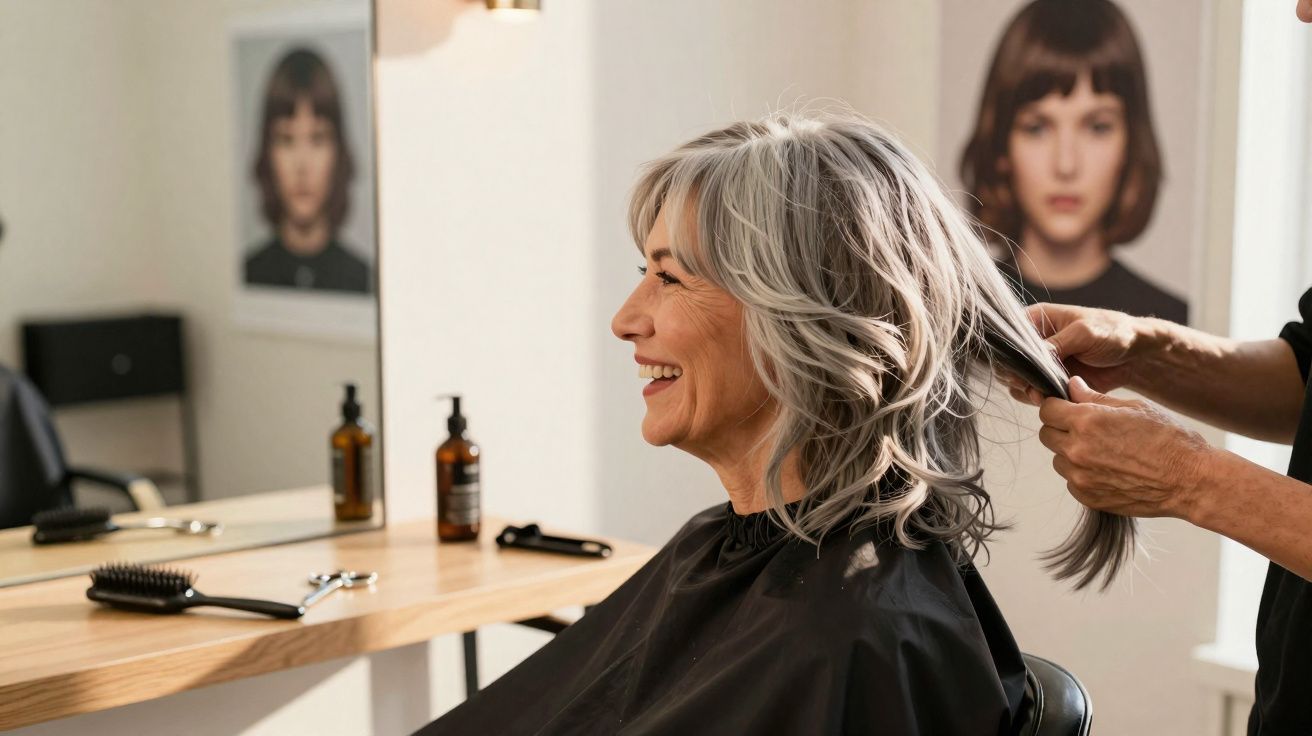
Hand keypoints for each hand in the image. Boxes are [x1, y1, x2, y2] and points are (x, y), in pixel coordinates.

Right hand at [995, 302, 1144, 405]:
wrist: (1135, 355)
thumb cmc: (1112, 332)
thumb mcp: (1085, 332)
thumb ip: (1057, 344)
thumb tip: (1032, 358)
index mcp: (1038, 320)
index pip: (1008, 335)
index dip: (1009, 352)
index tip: (1018, 367)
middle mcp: (1035, 342)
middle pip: (1008, 361)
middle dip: (1016, 375)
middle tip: (1030, 385)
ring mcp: (1042, 363)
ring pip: (1017, 379)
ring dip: (1026, 389)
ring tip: (1042, 394)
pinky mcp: (1051, 381)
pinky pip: (1034, 392)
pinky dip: (1038, 398)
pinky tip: (1051, 398)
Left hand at [1037, 376, 1214, 519]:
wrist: (1191, 481)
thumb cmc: (1169, 440)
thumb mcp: (1134, 407)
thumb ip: (1095, 398)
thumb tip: (1071, 386)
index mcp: (1087, 421)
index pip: (1047, 409)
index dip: (1056, 406)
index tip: (1067, 408)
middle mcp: (1077, 450)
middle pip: (1047, 434)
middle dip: (1060, 428)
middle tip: (1086, 428)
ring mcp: (1080, 477)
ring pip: (1058, 459)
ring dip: (1071, 452)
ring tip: (1104, 450)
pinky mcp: (1087, 497)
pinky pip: (1071, 480)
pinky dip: (1082, 474)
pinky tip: (1109, 469)